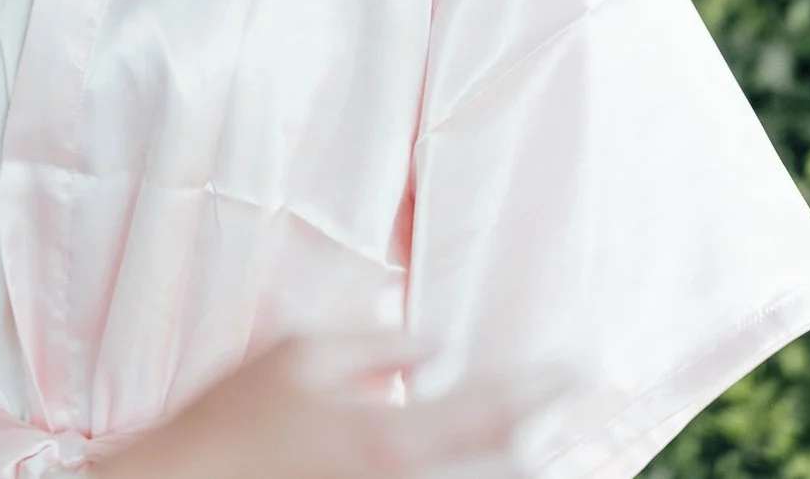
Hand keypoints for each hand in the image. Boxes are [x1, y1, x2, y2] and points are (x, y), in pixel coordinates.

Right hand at [89, 332, 557, 478]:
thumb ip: (374, 344)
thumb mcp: (298, 356)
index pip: (495, 410)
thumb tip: (433, 344)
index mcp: (388, 438)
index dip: (545, 388)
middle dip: (539, 445)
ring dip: (506, 463)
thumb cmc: (232, 421)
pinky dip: (466, 477)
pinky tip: (465, 460)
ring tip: (527, 444)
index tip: (577, 371)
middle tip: (556, 419)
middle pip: (508, 472)